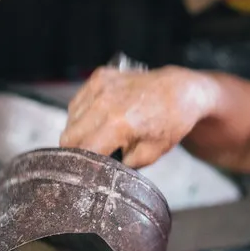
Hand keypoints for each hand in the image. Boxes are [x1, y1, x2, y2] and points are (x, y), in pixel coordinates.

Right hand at [61, 66, 220, 168]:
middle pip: (68, 136)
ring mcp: (100, 86)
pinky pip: (77, 103)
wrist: (180, 91)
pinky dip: (82, 114)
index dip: (81, 166)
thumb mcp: (149, 155)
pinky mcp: (99, 77)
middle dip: (76, 151)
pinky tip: (98, 120)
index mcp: (118, 124)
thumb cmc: (170, 123)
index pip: (82, 151)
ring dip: (78, 131)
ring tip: (98, 137)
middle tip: (91, 158)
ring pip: (70, 119)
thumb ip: (120, 165)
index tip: (84, 174)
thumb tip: (99, 172)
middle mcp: (104, 102)